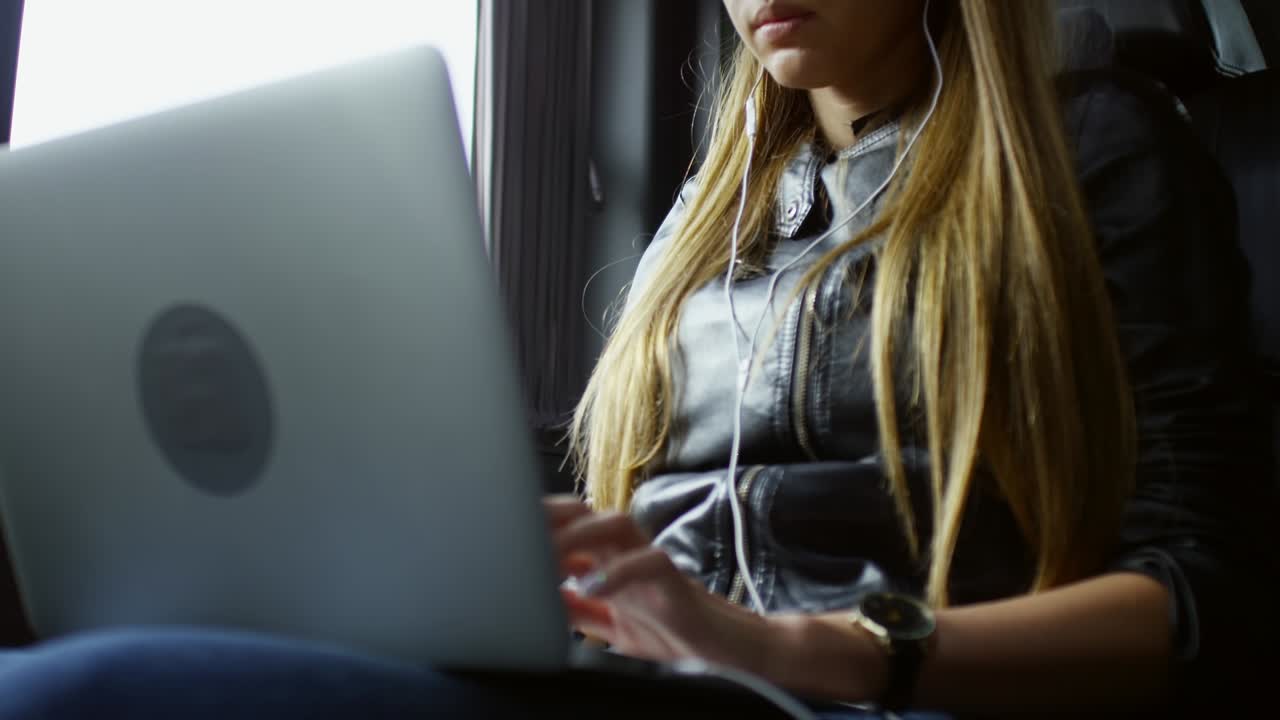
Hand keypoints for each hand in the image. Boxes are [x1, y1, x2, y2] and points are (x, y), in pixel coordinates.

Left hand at [543, 495, 887, 701]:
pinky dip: (616, 573)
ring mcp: (651, 559)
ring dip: (577, 535)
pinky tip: (591, 589)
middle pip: (583, 512)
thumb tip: (535, 600)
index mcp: (608, 558)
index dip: (535, 526)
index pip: (566, 526)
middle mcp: (627, 550)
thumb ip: (576, 610)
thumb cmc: (672, 631)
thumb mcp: (610, 625)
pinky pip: (647, 561)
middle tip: (512, 535)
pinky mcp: (674, 578)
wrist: (728, 647)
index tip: (499, 535)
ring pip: (613, 524)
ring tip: (546, 557)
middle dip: (547, 518)